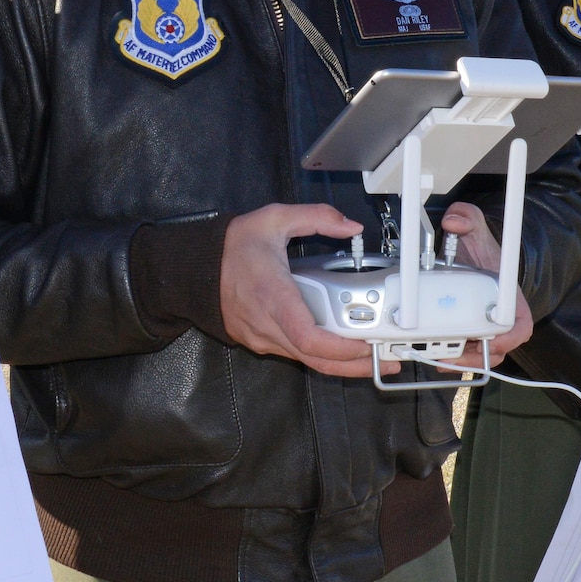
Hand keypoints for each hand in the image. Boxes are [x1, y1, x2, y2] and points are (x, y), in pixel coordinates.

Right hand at [220, 203, 375, 377]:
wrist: (194, 268)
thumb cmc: (232, 248)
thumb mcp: (274, 218)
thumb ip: (316, 217)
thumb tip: (350, 226)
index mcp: (273, 294)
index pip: (308, 336)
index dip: (341, 348)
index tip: (367, 344)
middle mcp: (267, 323)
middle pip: (316, 359)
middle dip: (355, 365)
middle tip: (386, 360)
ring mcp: (262, 337)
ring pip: (306, 361)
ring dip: (341, 363)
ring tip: (372, 356)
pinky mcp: (260, 342)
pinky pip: (295, 355)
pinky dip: (320, 356)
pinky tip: (341, 349)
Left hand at [435, 202, 533, 369]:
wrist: (473, 259)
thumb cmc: (480, 251)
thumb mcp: (475, 229)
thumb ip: (467, 218)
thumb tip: (454, 221)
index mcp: (511, 300)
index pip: (520, 326)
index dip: (508, 338)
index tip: (492, 342)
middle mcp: (501, 318)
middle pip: (496, 350)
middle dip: (475, 358)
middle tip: (453, 356)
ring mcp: (485, 329)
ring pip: (479, 356)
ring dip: (461, 362)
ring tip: (439, 359)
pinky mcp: (469, 334)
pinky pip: (464, 353)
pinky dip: (452, 358)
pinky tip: (434, 355)